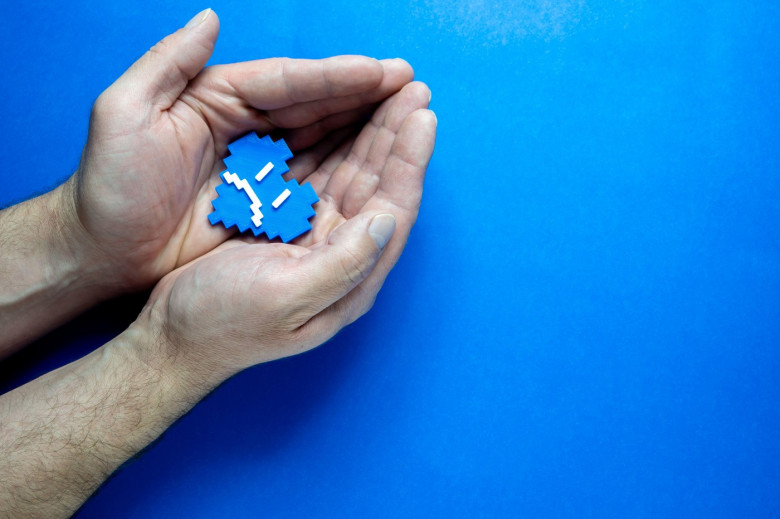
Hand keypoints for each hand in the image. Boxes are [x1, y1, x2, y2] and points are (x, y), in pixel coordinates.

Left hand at [63, 9, 413, 291]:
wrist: (102, 252)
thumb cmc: (108, 186)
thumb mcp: (121, 114)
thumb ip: (166, 63)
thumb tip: (211, 18)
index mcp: (216, 98)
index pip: (287, 82)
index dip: (336, 77)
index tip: (383, 72)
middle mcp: (245, 126)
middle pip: (315, 106)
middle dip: (364, 96)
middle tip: (413, 87)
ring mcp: (259, 165)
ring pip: (322, 139)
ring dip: (365, 127)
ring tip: (409, 114)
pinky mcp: (264, 203)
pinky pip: (313, 179)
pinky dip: (347, 166)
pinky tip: (378, 158)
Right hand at [141, 82, 435, 381]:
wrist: (174, 338)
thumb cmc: (224, 324)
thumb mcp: (285, 297)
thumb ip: (342, 264)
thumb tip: (386, 220)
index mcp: (351, 278)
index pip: (393, 209)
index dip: (409, 161)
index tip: (422, 115)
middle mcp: (344, 257)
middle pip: (381, 187)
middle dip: (397, 138)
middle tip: (414, 90)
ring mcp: (319, 241)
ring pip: (355, 178)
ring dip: (373, 137)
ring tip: (392, 96)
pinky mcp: (292, 228)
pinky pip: (323, 178)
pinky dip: (337, 147)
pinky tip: (346, 121)